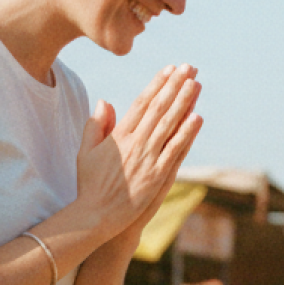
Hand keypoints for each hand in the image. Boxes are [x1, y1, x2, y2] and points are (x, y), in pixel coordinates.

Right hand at [75, 64, 202, 239]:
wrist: (96, 216)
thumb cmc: (90, 184)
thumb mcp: (86, 151)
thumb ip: (95, 125)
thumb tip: (104, 101)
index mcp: (119, 136)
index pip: (142, 103)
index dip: (157, 84)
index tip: (169, 69)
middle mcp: (135, 144)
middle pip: (159, 108)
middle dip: (175, 86)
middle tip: (189, 67)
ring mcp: (148, 160)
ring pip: (170, 125)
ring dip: (184, 103)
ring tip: (196, 84)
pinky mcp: (158, 177)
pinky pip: (175, 151)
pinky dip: (186, 134)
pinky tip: (197, 118)